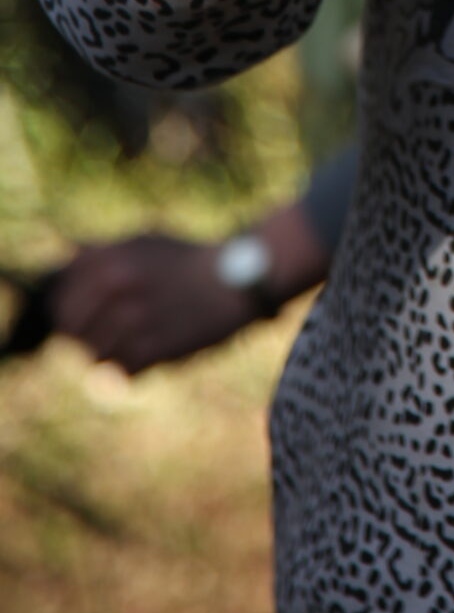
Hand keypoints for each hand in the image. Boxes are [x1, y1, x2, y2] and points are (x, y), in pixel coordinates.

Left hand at [47, 207, 327, 373]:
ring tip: (135, 341)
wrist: (236, 280)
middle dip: (83, 334)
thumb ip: (100, 252)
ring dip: (111, 352)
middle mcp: (115, 289)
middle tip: (105, 335)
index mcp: (108, 261)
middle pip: (71, 330)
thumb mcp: (143, 241)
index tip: (81, 316)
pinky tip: (151, 351)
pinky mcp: (153, 349)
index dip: (68, 309)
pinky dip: (134, 366)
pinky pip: (122, 371)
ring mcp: (133, 320)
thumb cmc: (187, 259)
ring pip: (94, 354)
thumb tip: (63, 257)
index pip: (59, 298)